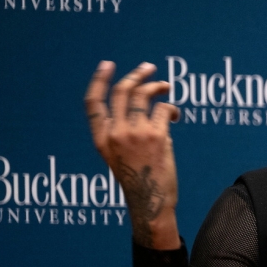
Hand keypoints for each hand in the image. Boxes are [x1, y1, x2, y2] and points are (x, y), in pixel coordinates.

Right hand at [84, 61, 181, 249]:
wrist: (150, 201)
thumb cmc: (139, 179)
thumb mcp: (120, 155)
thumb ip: (123, 131)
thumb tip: (145, 103)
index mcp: (102, 139)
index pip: (92, 103)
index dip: (98, 80)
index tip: (108, 65)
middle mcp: (115, 133)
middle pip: (122, 92)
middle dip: (137, 75)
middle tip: (150, 68)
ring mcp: (135, 133)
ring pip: (144, 95)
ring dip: (158, 86)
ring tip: (166, 87)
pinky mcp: (157, 136)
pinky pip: (164, 110)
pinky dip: (171, 109)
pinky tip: (174, 117)